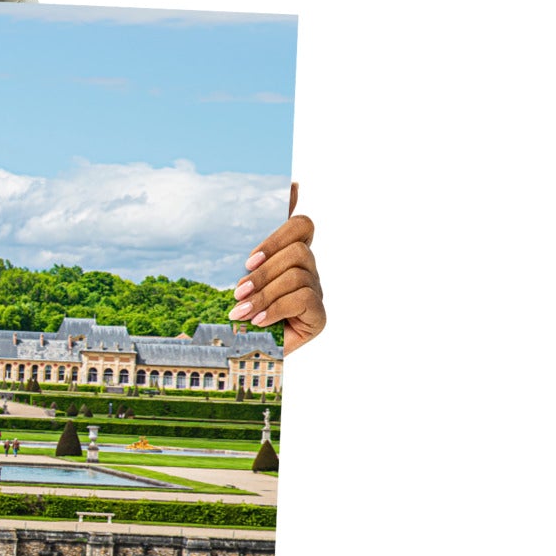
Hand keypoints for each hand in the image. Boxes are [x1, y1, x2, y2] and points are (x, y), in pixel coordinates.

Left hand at [232, 183, 325, 352]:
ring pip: (297, 274)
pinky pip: (304, 298)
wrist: (244, 357)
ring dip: (264, 293)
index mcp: (289, 256)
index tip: (249, 258)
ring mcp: (315, 292)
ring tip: (241, 311)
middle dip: (263, 271)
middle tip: (237, 290)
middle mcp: (307, 271)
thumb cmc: (239, 315)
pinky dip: (277, 308)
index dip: (280, 234)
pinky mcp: (319, 316)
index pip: (302, 225)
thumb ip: (250, 251)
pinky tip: (259, 321)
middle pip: (298, 250)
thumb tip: (280, 198)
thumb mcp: (238, 280)